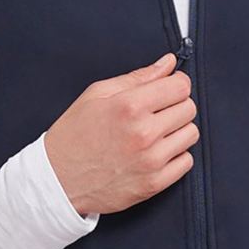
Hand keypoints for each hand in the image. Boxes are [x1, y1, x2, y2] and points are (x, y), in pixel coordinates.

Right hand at [43, 51, 198, 215]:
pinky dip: (176, 156)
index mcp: (129, 106)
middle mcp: (143, 133)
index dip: (176, 83)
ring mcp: (151, 161)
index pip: (180, 86)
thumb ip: (137, 77)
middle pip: (189, 108)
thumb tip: (167, 64)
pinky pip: (186, 162)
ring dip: (178, 130)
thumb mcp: (97, 94)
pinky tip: (156, 152)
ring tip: (155, 132)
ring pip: (191, 134)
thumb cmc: (74, 134)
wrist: (58, 180)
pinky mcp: (154, 184)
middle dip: (176, 105)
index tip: (168, 87)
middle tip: (157, 111)